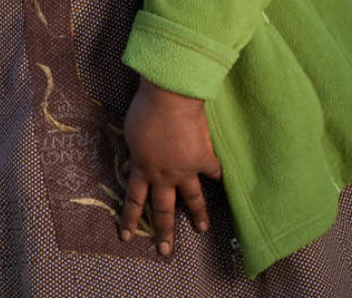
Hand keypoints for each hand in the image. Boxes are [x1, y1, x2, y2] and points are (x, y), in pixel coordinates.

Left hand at [118, 76, 221, 257]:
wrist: (170, 99)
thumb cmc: (144, 112)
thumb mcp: (130, 136)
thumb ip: (132, 155)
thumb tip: (127, 167)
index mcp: (142, 168)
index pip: (134, 200)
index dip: (130, 219)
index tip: (126, 236)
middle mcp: (164, 175)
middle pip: (163, 209)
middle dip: (164, 232)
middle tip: (165, 251)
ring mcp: (186, 170)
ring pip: (192, 199)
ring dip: (198, 215)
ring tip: (201, 229)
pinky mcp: (204, 159)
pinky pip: (214, 171)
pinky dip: (218, 175)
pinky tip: (224, 182)